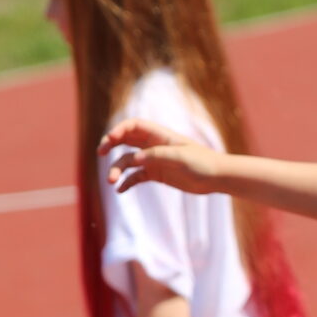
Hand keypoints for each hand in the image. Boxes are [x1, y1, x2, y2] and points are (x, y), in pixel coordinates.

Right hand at [99, 120, 220, 194]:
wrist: (216, 177)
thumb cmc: (202, 162)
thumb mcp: (180, 157)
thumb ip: (157, 155)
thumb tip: (134, 159)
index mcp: (160, 135)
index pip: (134, 126)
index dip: (119, 130)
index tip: (110, 141)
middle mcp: (154, 146)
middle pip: (126, 140)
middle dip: (111, 144)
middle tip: (100, 152)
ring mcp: (154, 160)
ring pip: (129, 161)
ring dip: (117, 169)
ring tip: (111, 181)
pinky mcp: (157, 174)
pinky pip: (136, 177)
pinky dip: (127, 182)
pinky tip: (120, 190)